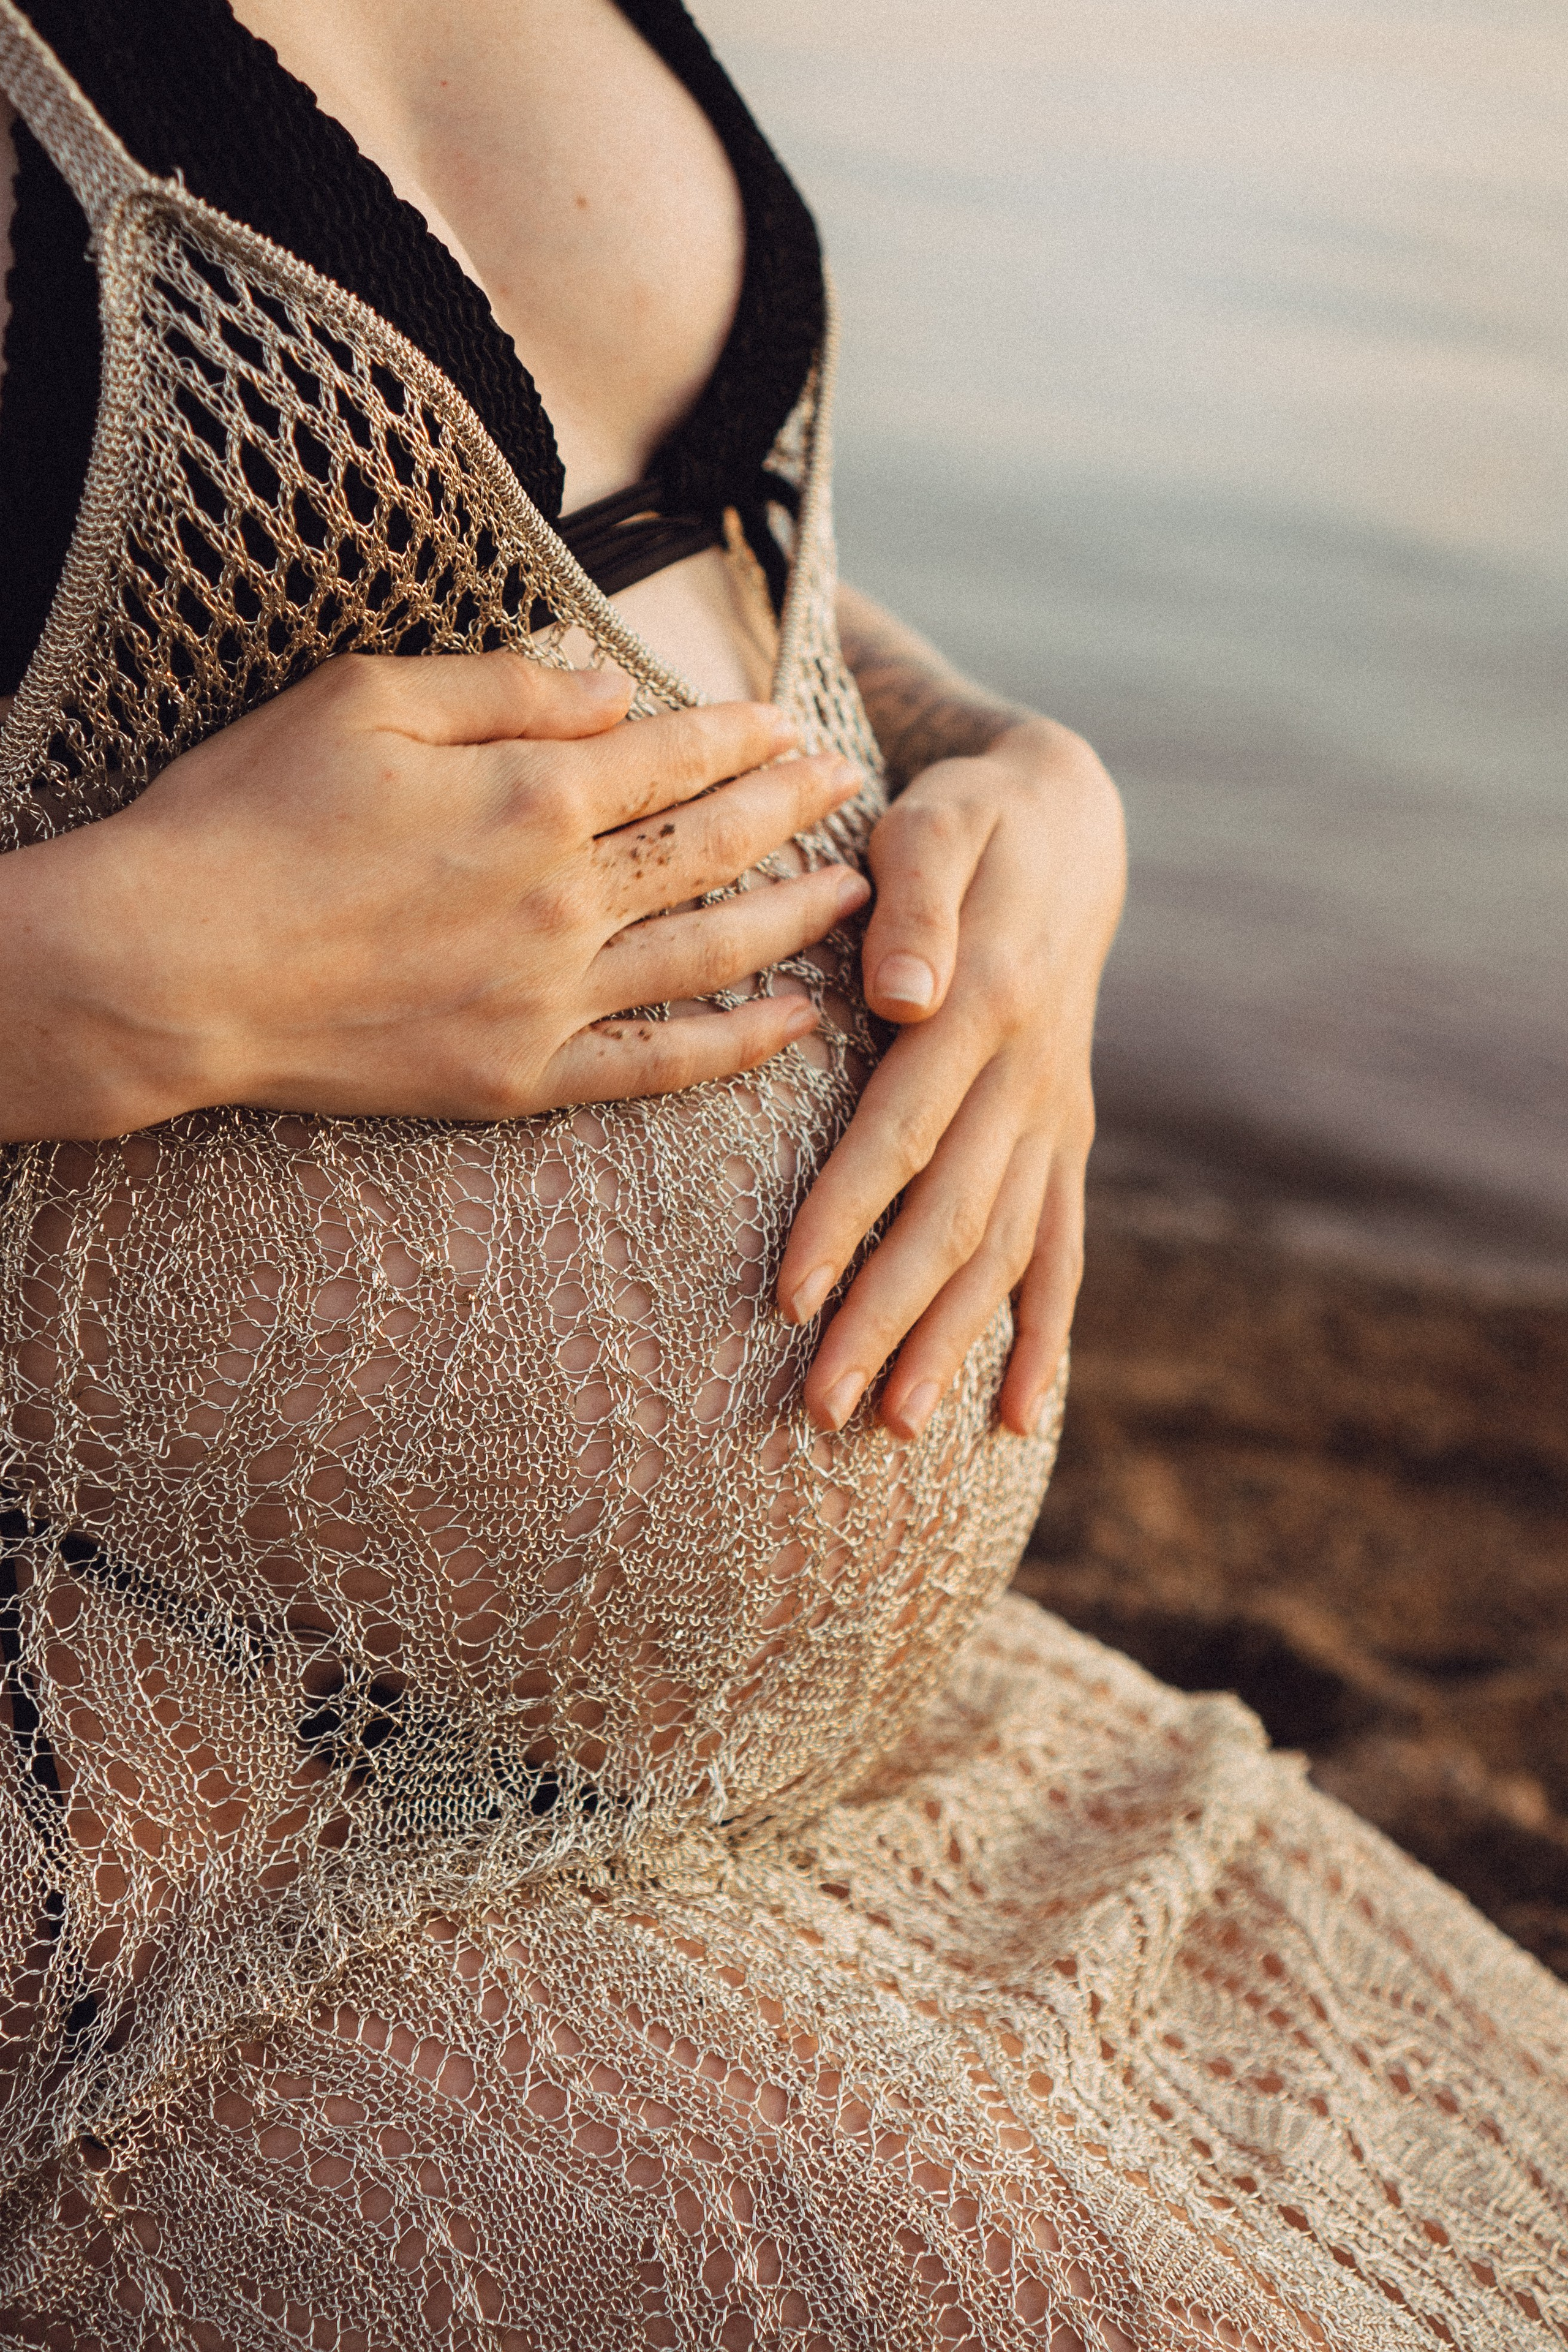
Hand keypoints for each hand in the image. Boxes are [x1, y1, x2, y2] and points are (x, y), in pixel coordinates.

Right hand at [0, 651, 869, 1140]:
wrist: (167, 969)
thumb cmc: (246, 817)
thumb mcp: (362, 699)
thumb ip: (504, 689)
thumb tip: (612, 692)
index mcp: (532, 796)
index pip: (675, 758)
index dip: (743, 737)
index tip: (792, 723)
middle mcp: (564, 900)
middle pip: (714, 848)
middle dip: (793, 810)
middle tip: (851, 788)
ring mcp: (548, 998)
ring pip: (710, 953)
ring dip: (794, 919)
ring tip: (858, 894)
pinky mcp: (518, 1077)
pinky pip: (656, 1065)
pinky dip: (735, 1046)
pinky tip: (795, 1022)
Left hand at [776, 717, 1125, 1439]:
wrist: (1073, 828)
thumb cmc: (970, 821)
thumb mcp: (937, 823)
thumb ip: (915, 897)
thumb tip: (904, 995)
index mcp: (984, 1006)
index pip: (901, 1131)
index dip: (848, 1215)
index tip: (792, 1296)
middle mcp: (1028, 1077)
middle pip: (953, 1216)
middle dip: (890, 1316)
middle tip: (822, 1407)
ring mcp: (1053, 1115)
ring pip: (1005, 1249)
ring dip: (955, 1343)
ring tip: (898, 1428)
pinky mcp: (1064, 1135)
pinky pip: (1062, 1246)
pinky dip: (1046, 1332)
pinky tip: (1020, 1417)